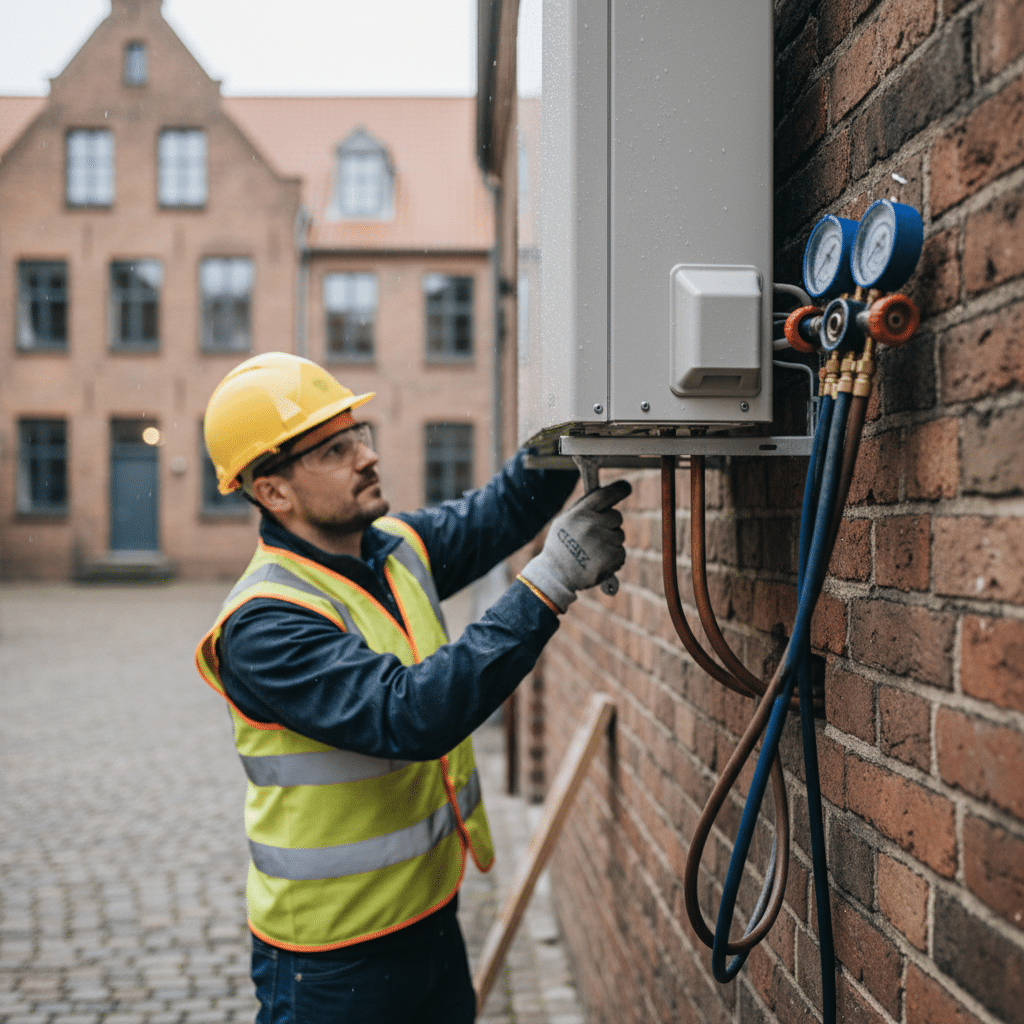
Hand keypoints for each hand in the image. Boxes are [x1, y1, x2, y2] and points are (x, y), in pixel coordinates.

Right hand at [520, 479, 630, 611]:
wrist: (556, 575)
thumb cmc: (560, 546)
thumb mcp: (564, 521)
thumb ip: (584, 508)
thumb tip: (606, 496)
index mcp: (580, 513)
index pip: (605, 495)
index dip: (619, 489)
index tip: (625, 487)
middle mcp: (592, 525)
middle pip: (616, 517)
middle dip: (610, 524)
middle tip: (595, 535)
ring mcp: (603, 541)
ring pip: (619, 536)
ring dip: (611, 542)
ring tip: (592, 551)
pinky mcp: (611, 558)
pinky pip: (621, 552)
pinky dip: (613, 557)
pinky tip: (597, 561)